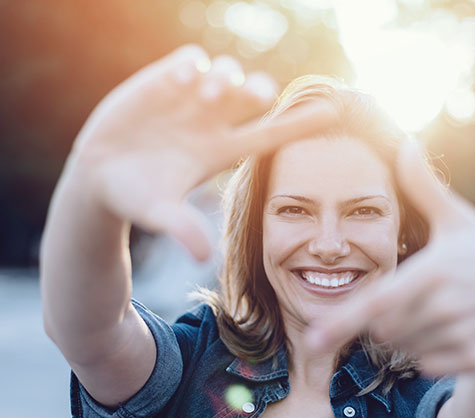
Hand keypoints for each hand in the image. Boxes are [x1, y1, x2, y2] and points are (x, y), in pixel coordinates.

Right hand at [67, 45, 334, 259]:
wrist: (98, 176)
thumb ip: (181, 230)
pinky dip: (193, 65)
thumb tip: (203, 257)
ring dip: (226, 79)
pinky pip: (190, 62)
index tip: (333, 112)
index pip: (271, 134)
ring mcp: (188, 100)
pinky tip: (185, 78)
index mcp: (221, 151)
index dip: (301, 124)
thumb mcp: (158, 214)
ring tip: (209, 95)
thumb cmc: (135, 198)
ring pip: (226, 74)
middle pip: (253, 97)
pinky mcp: (162, 82)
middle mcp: (212, 122)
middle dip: (260, 91)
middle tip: (256, 98)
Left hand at [306, 139, 474, 375]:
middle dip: (382, 319)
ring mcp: (462, 334)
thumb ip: (423, 186)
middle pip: (383, 329)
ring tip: (432, 312)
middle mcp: (444, 306)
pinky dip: (426, 352)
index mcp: (432, 271)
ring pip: (403, 348)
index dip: (341, 321)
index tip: (312, 339)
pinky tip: (445, 330)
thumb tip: (405, 143)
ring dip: (405, 335)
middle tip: (410, 299)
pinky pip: (428, 364)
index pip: (376, 303)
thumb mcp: (456, 218)